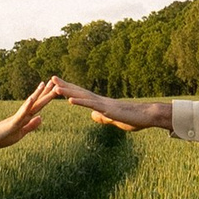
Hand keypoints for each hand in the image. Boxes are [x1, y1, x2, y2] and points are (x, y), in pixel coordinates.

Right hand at [0, 80, 64, 153]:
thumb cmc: (1, 137)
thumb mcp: (20, 133)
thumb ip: (30, 126)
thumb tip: (41, 117)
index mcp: (25, 118)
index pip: (38, 106)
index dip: (46, 97)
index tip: (55, 89)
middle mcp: (22, 115)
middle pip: (37, 102)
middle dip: (46, 92)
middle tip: (55, 80)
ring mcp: (17, 118)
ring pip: (30, 105)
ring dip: (38, 94)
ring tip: (44, 84)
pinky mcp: (13, 123)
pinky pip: (21, 113)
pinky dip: (27, 106)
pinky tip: (32, 98)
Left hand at [54, 81, 172, 131]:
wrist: (146, 115)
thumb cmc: (133, 118)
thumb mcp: (113, 119)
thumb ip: (103, 117)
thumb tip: (93, 116)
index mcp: (100, 103)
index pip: (82, 95)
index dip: (69, 89)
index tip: (57, 84)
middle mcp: (100, 101)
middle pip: (79, 92)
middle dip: (65, 85)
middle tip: (51, 78)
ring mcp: (103, 104)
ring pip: (83, 97)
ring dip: (69, 92)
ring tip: (56, 88)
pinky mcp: (108, 110)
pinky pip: (92, 105)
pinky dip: (80, 102)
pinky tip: (70, 100)